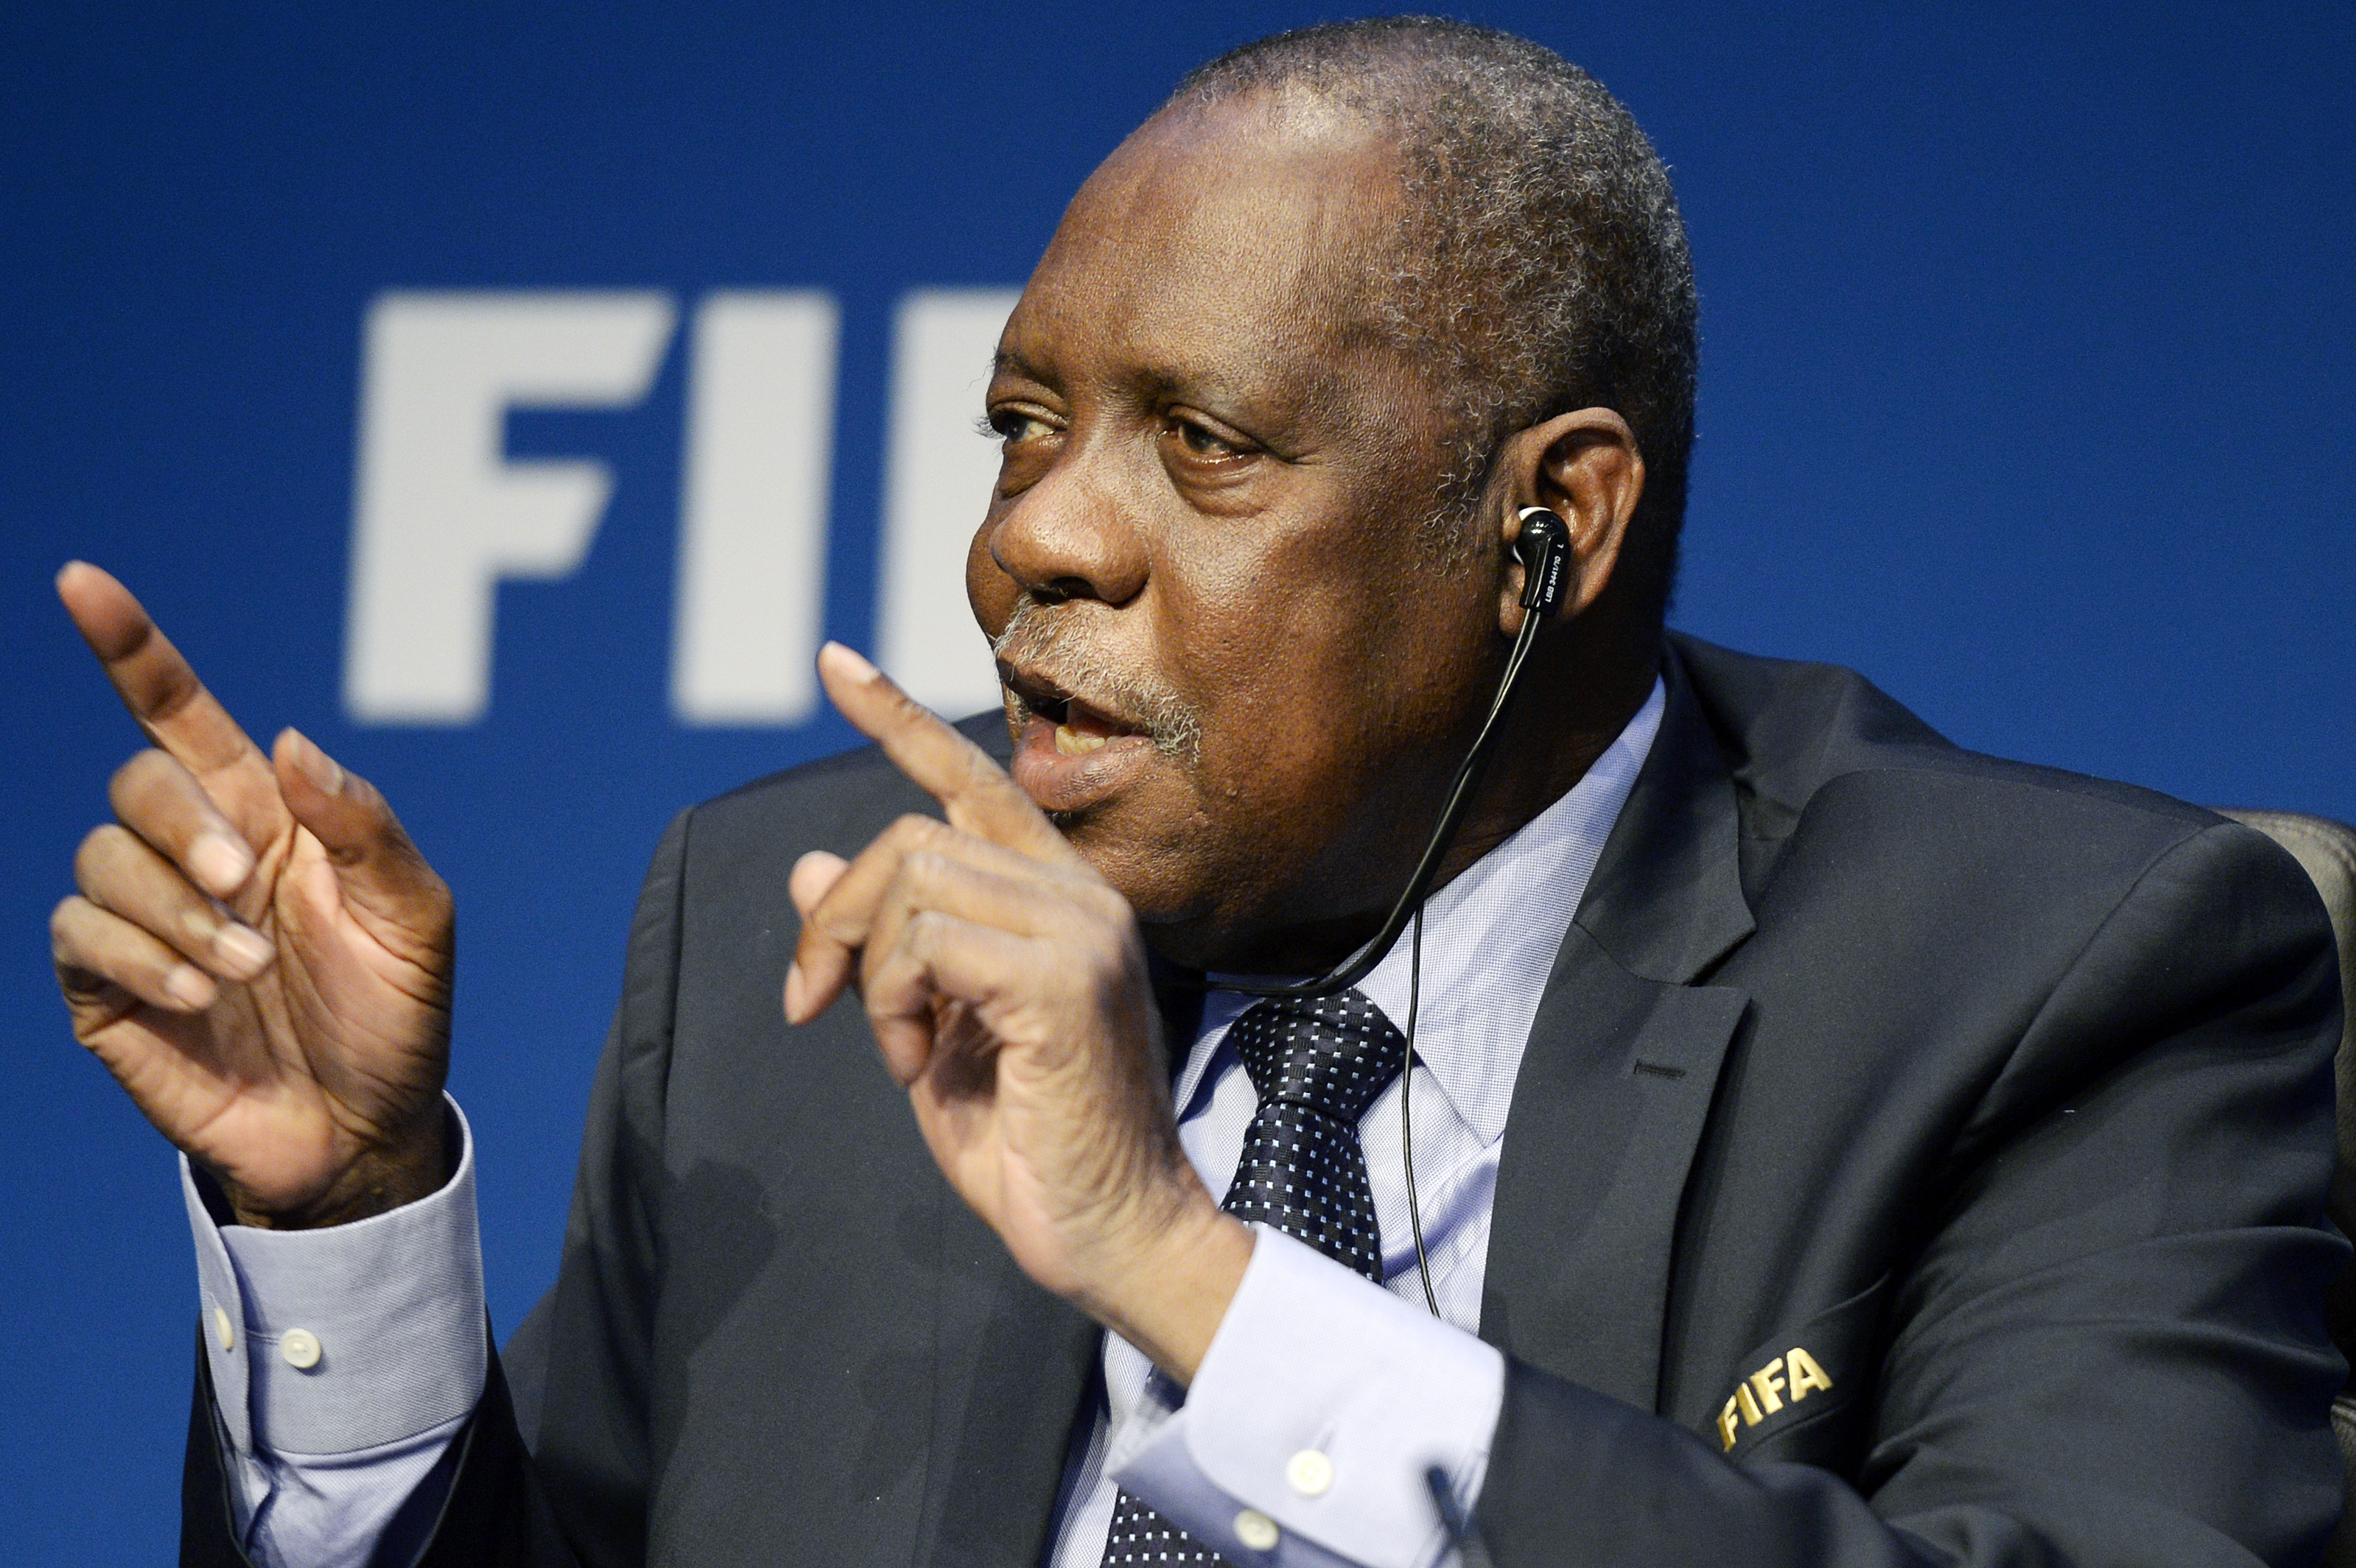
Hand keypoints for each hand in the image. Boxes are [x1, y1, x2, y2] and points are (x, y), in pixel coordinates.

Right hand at [48, 564, 453, 1227]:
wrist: (364, 1130)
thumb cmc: (396, 1016)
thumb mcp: (415, 918)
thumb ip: (363, 826)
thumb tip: (288, 743)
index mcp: (268, 817)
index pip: (182, 712)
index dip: (131, 646)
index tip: (79, 581)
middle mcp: (198, 854)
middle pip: (138, 782)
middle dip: (183, 825)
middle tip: (241, 889)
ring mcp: (145, 919)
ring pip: (103, 858)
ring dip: (175, 910)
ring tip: (242, 970)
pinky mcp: (106, 988)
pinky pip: (79, 934)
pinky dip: (139, 955)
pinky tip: (198, 994)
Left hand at [786, 643, 1251, 1381]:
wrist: (1115, 1235)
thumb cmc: (1030, 1145)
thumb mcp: (931, 1033)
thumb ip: (883, 949)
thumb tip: (809, 863)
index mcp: (1055, 898)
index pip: (971, 779)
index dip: (897, 719)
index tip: (834, 663)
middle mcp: (1078, 894)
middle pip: (909, 835)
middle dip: (837, 919)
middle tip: (816, 1004)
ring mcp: (1080, 928)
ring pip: (913, 879)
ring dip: (871, 975)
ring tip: (903, 1052)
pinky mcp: (1066, 976)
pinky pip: (929, 942)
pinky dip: (895, 1004)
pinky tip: (920, 1064)